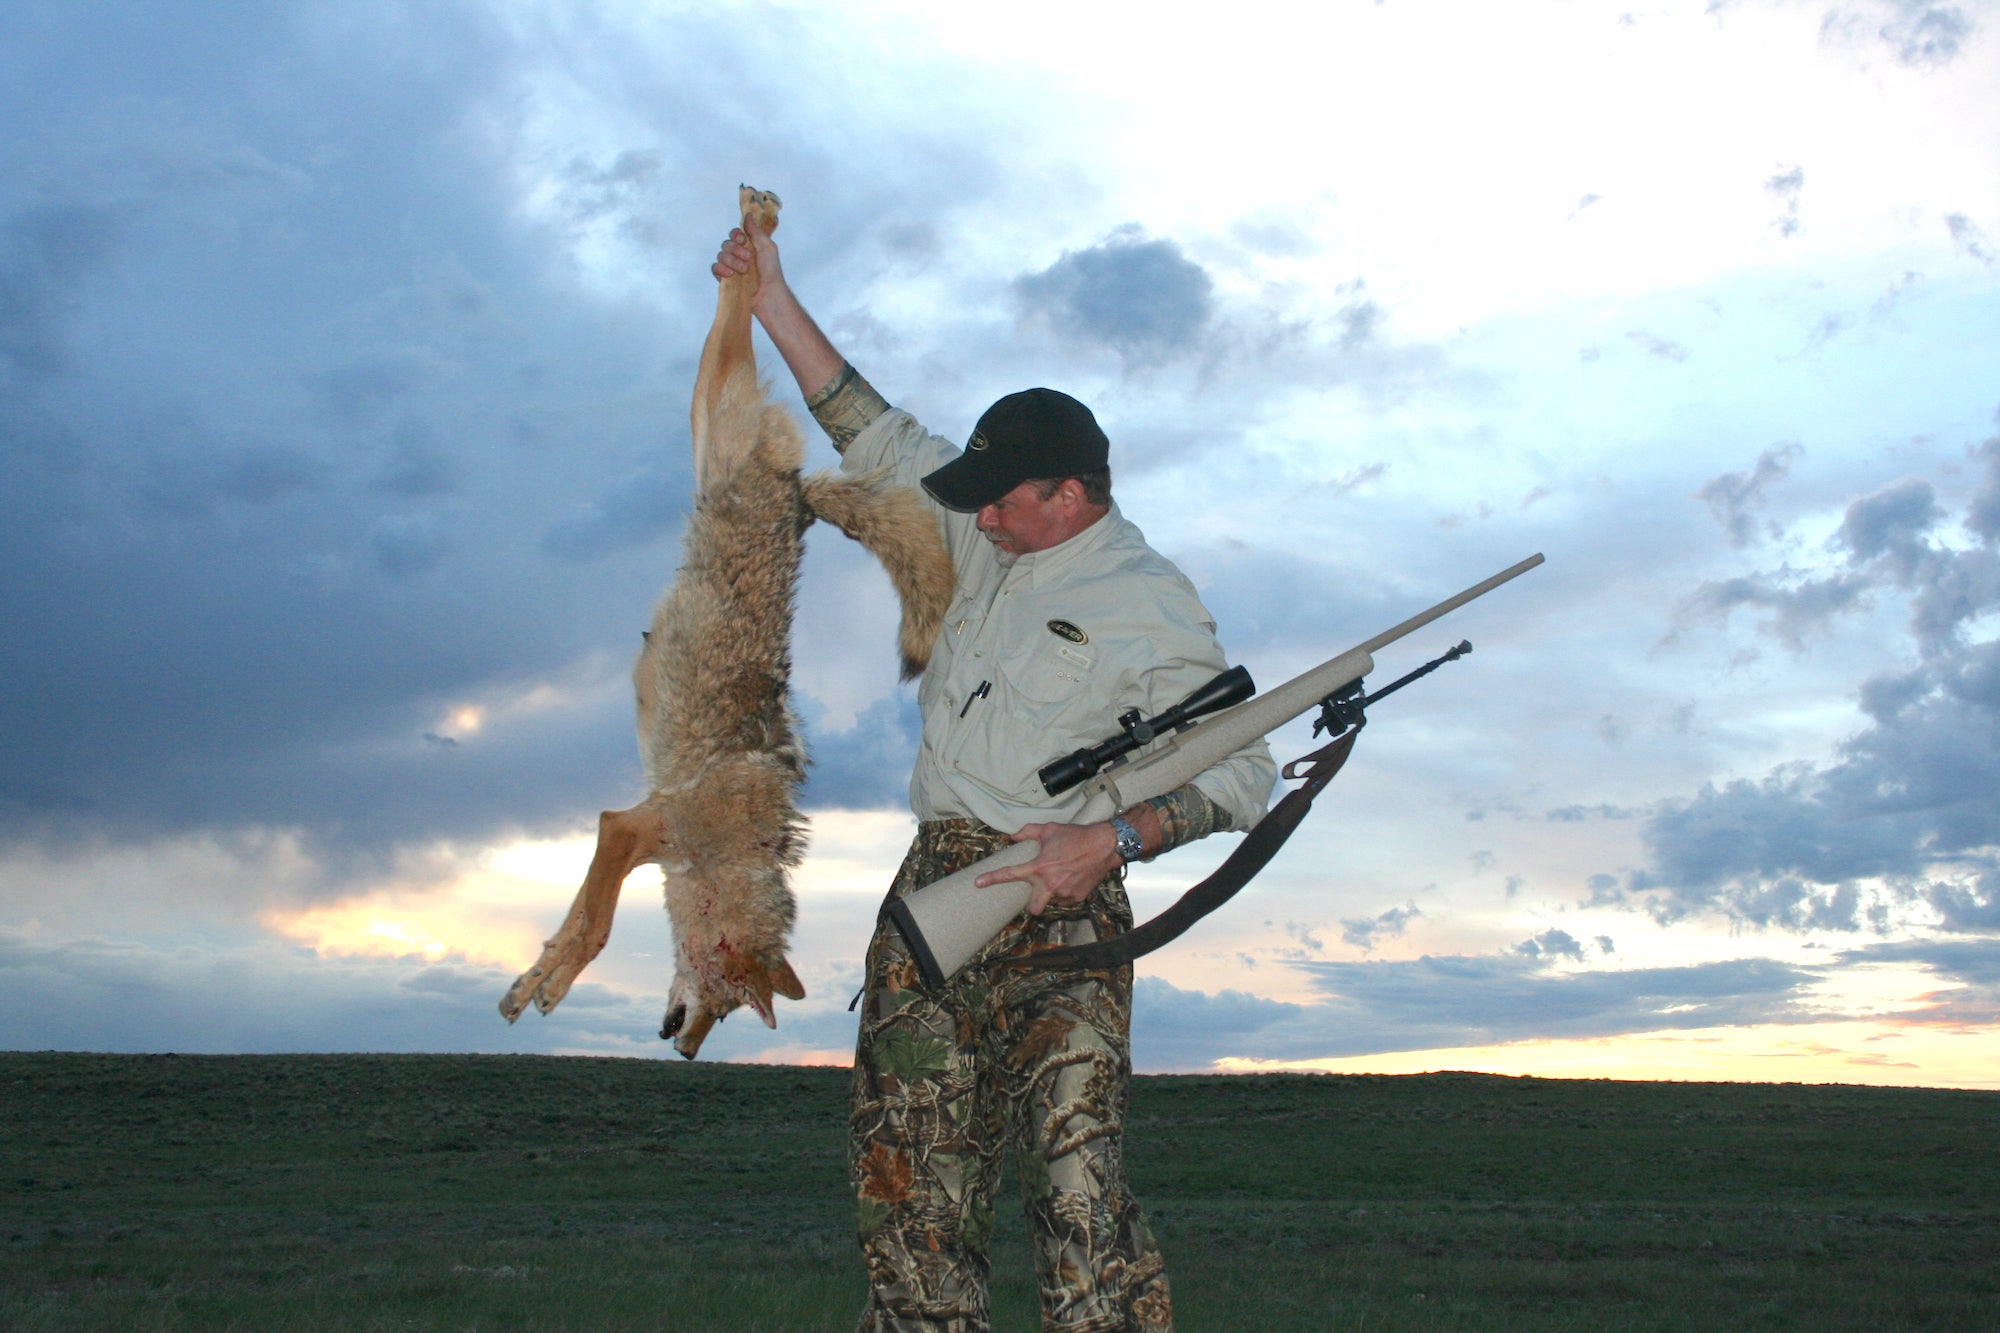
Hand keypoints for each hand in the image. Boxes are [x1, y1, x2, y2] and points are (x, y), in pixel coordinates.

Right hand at [710, 215, 784, 311]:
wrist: (768, 293)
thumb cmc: (771, 271)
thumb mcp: (767, 247)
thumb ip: (756, 231)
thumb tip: (748, 214)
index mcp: (748, 247)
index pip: (734, 235)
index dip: (736, 236)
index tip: (743, 239)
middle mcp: (738, 256)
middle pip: (726, 244)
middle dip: (736, 250)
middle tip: (748, 258)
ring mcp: (731, 268)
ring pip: (721, 256)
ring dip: (732, 261)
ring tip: (744, 270)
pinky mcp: (725, 279)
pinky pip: (715, 268)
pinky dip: (721, 269)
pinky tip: (730, 274)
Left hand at [975, 821, 1121, 915]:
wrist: (1105, 845)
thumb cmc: (1077, 836)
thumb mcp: (1050, 829)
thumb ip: (1028, 832)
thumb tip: (1013, 836)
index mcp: (1040, 867)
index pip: (1010, 874)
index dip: (991, 879)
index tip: (978, 884)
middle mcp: (1050, 884)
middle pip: (1033, 908)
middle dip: (1032, 904)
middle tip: (1036, 893)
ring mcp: (1065, 893)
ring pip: (1051, 901)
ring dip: (1052, 894)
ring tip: (1061, 878)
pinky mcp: (1078, 897)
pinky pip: (1066, 899)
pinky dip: (1066, 892)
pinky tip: (1072, 879)